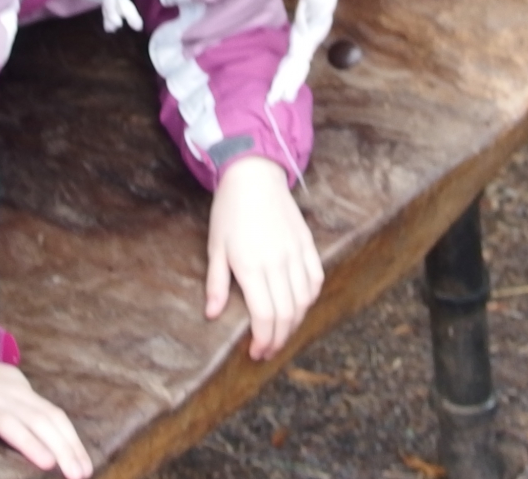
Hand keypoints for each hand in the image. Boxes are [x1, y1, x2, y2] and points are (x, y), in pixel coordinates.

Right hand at [0, 362, 91, 477]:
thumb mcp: (9, 392)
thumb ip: (28, 413)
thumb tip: (57, 443)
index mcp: (20, 391)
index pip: (52, 416)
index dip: (71, 442)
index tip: (85, 468)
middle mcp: (2, 394)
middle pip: (37, 419)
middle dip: (61, 447)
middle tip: (77, 474)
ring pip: (5, 420)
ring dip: (28, 441)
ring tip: (48, 463)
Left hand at [204, 156, 324, 359]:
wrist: (254, 175)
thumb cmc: (229, 211)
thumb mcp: (215, 247)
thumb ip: (217, 283)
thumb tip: (213, 315)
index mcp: (252, 266)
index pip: (264, 315)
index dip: (263, 340)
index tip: (256, 353)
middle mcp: (278, 262)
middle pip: (286, 313)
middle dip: (278, 339)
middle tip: (268, 351)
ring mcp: (296, 253)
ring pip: (304, 300)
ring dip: (295, 323)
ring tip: (282, 333)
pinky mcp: (307, 244)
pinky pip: (315, 279)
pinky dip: (310, 299)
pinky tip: (300, 306)